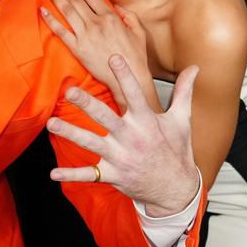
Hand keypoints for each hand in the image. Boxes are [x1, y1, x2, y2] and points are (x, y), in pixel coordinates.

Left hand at [41, 0, 152, 110]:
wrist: (129, 79)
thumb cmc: (135, 57)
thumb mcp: (138, 32)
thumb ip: (128, 15)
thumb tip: (116, 6)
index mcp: (111, 17)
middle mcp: (97, 23)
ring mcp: (86, 36)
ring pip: (67, 11)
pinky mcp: (78, 49)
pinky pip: (62, 32)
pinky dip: (51, 20)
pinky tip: (43, 10)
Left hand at [48, 54, 199, 216]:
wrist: (177, 189)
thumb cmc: (177, 150)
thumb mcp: (181, 120)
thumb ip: (183, 92)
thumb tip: (194, 67)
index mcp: (147, 122)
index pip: (135, 94)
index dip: (125, 75)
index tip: (113, 57)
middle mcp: (132, 138)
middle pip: (106, 117)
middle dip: (87, 104)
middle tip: (69, 91)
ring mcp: (121, 157)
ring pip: (92, 143)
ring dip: (71, 133)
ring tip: (51, 123)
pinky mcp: (114, 175)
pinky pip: (90, 175)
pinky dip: (71, 175)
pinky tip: (53, 173)